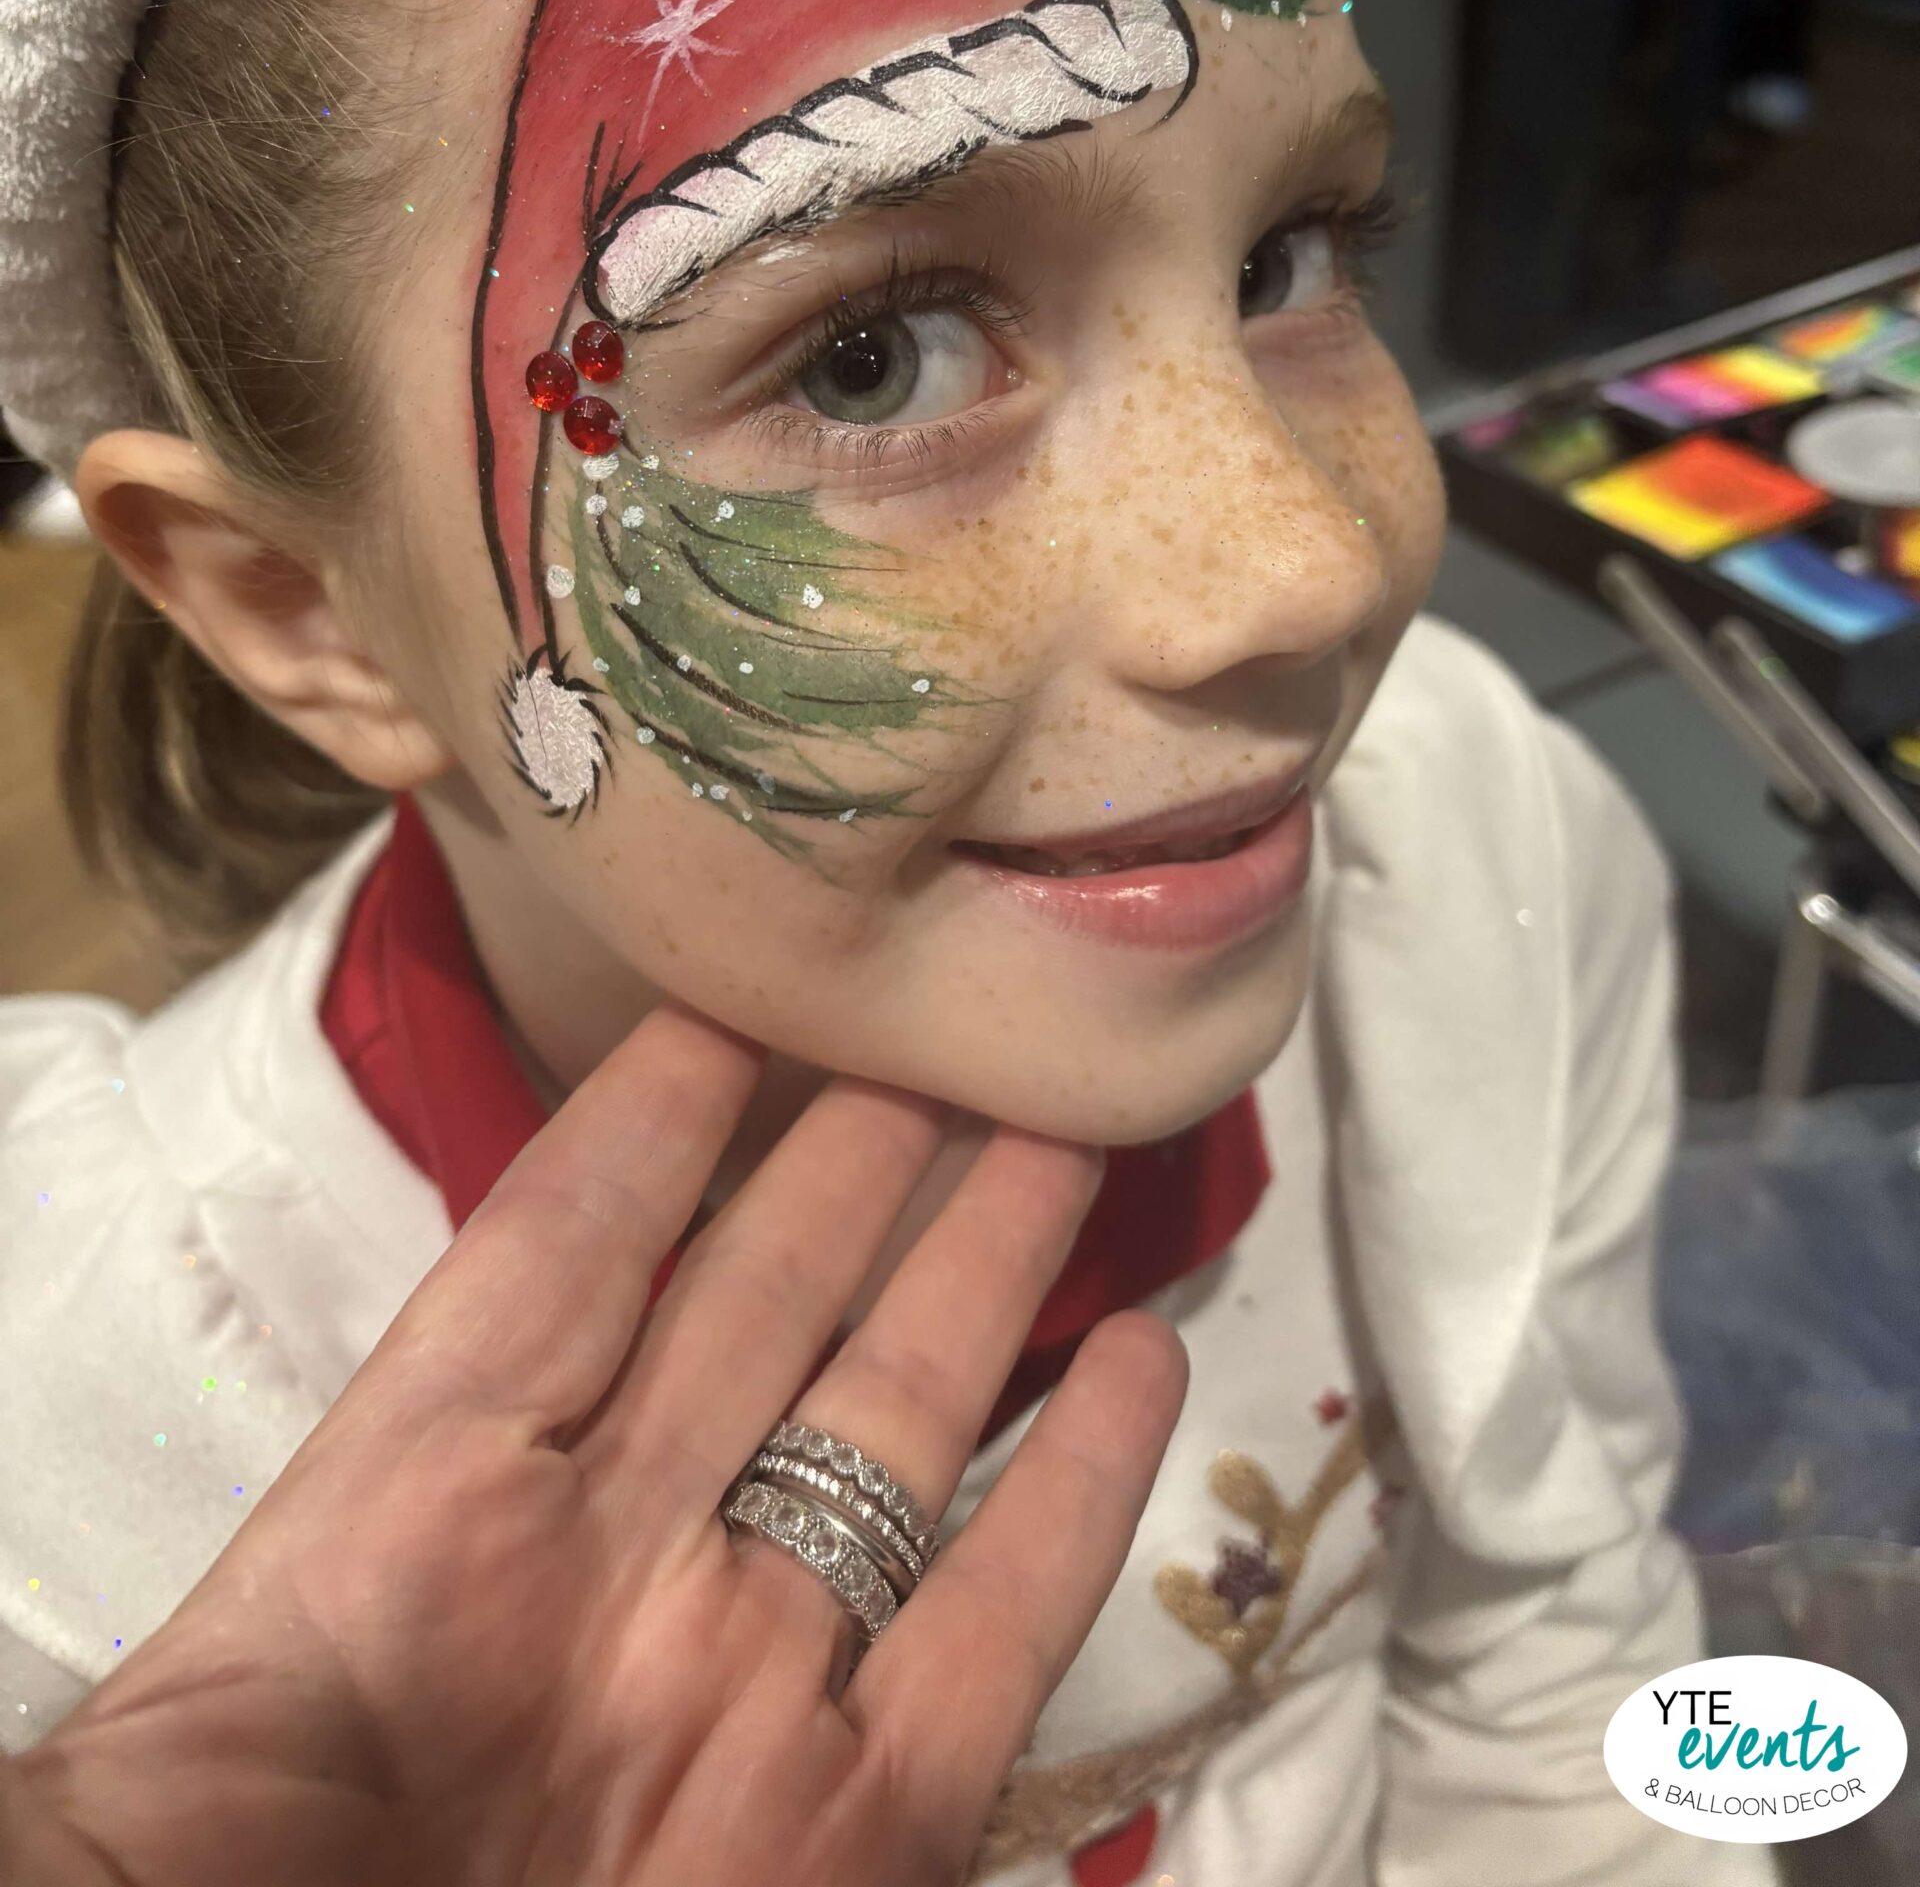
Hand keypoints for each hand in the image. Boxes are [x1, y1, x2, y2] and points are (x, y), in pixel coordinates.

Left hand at [5, 1008, 1185, 1886]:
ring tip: (1052, 1126)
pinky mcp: (870, 1826)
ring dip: (978, 1264)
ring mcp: (748, 1688)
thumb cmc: (220, 1884)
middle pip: (758, 1300)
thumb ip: (161, 1611)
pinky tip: (1140, 1356)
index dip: (638, 1127)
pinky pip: (998, 1626)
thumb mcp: (126, 1769)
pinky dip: (1078, 1494)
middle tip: (938, 1026)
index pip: (557, 1256)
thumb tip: (191, 1508)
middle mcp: (609, 1570)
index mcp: (421, 1522)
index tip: (720, 1004)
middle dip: (847, 1162)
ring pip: (892, 1415)